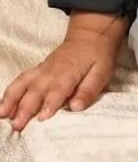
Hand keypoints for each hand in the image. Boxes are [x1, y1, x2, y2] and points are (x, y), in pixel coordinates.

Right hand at [0, 13, 126, 130]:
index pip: (58, 89)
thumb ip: (89, 89)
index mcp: (69, 72)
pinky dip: (9, 93)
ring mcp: (42, 70)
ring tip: (2, 116)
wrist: (90, 35)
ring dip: (11, 100)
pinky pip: (20, 80)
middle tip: (17, 126)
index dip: (50, 103)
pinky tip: (3, 106)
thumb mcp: (102, 71)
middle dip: (25, 108)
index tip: (42, 118)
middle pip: (36, 90)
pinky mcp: (37, 70)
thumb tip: (77, 107)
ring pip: (22, 84)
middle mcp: (51, 72)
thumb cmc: (98, 56)